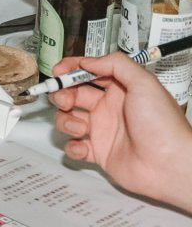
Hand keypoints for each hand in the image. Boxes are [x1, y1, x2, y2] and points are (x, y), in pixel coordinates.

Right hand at [51, 53, 191, 210]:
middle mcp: (110, 108)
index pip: (90, 72)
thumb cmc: (163, 125)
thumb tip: (88, 61)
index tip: (58, 72)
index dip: (71, 69)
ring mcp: (103, 131)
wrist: (169, 165)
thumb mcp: (144, 83)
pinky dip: (72, 147)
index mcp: (121, 90)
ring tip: (81, 129)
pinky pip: (74, 147)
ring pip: (69, 119)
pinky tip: (83, 148)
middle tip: (64, 101)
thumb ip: (116, 65)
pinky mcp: (98, 153)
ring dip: (66, 121)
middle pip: (73, 94)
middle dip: (62, 95)